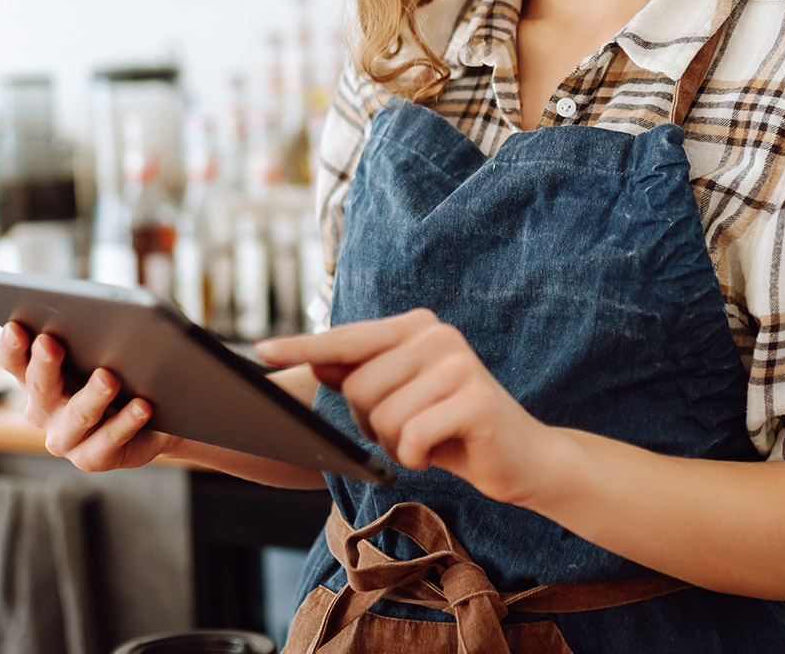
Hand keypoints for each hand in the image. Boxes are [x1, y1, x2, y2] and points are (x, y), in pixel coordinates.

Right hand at [0, 322, 184, 471]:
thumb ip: (90, 335)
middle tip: (50, 343)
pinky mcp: (91, 458)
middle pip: (39, 386)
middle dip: (44, 364)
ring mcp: (65, 438)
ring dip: (92, 396)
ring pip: (76, 416)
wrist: (158, 414)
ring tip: (108, 378)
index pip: (15, 361)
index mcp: (36, 378)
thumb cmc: (122, 371)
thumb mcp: (103, 350)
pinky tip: (142, 406)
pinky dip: (126, 422)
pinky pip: (108, 441)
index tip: (15, 326)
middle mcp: (44, 410)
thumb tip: (94, 313)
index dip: (12, 345)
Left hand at [255, 309, 561, 504]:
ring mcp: (459, 363)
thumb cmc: (452, 429)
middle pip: (357, 388)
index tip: (261, 351)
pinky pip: (410, 438)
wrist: (523, 457)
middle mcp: (437, 334)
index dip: (302, 348)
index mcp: (416, 327)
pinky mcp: (475, 399)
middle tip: (409, 431)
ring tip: (429, 439)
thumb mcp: (402, 400)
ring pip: (381, 417)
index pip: (346, 339)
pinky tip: (442, 453)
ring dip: (396, 445)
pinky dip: (416, 459)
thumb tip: (316, 362)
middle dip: (371, 424)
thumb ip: (364, 376)